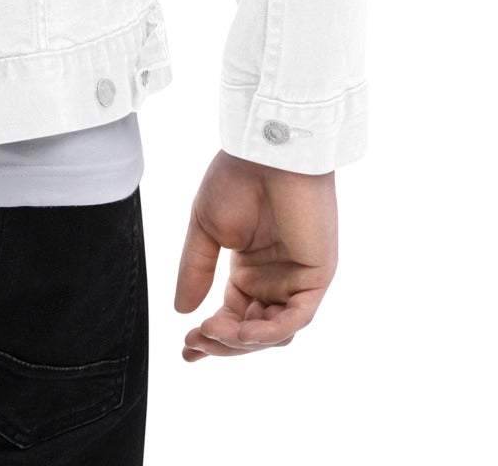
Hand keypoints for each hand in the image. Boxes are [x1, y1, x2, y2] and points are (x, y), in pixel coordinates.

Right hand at [173, 150, 337, 360]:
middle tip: (194, 345)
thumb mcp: (206, 229)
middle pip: (252, 332)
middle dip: (223, 344)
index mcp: (249, 270)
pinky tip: (239, 330)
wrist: (267, 151)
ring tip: (211, 333)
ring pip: (274, 332)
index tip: (186, 347)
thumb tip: (180, 311)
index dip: (211, 336)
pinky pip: (296, 318)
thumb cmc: (237, 179)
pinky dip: (269, 330)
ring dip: (242, 341)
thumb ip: (196, 270)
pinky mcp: (317, 277)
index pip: (232, 316)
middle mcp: (274, 280)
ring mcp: (296, 280)